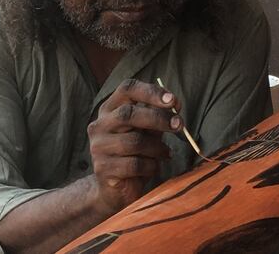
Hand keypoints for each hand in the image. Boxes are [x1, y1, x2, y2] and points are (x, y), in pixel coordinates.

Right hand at [87, 79, 182, 214]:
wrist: (115, 188)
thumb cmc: (134, 154)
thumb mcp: (145, 131)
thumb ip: (156, 117)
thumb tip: (174, 105)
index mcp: (110, 109)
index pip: (126, 89)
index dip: (151, 91)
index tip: (173, 101)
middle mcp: (100, 125)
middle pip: (128, 114)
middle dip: (158, 118)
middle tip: (179, 125)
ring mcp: (99, 147)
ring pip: (134, 142)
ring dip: (157, 148)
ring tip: (165, 153)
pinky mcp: (103, 169)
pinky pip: (134, 165)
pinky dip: (151, 166)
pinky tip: (154, 168)